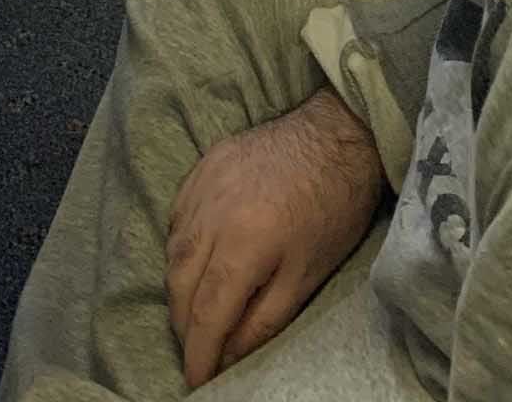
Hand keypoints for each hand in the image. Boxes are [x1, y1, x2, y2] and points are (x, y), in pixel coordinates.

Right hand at [166, 90, 383, 388]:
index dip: (198, 353)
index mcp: (244, 244)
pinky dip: (179, 246)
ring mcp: (204, 183)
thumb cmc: (332, 209)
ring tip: (194, 312)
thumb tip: (228, 354)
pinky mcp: (205, 163)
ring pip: (173, 250)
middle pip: (180, 284)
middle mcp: (213, 213)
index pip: (206, 313)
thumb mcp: (306, 277)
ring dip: (178, 288)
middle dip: (184, 326)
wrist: (338, 133)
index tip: (195, 382)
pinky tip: (193, 260)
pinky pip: (178, 215)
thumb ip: (263, 321)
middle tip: (196, 350)